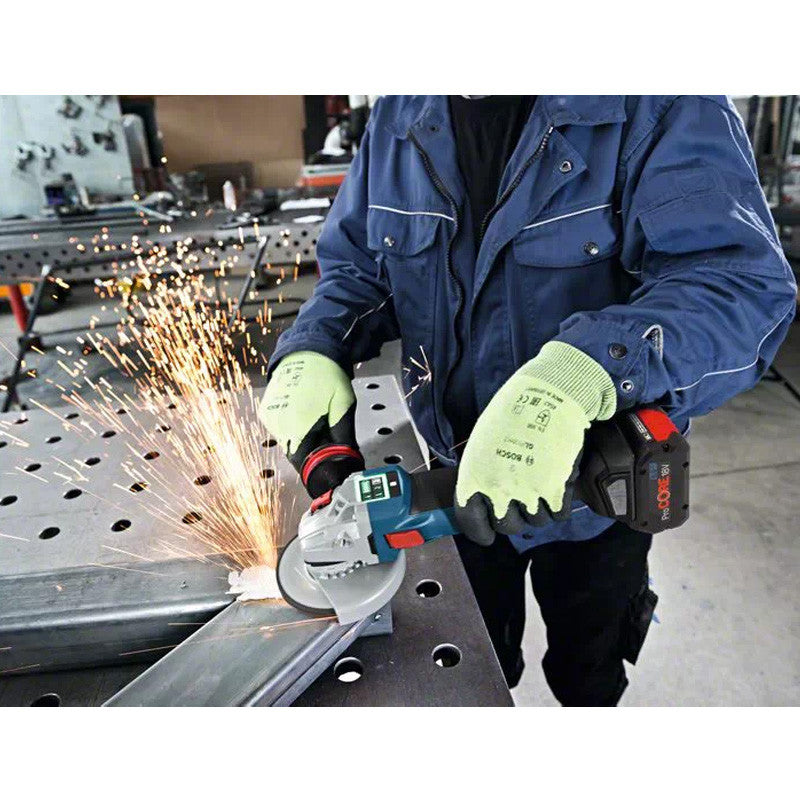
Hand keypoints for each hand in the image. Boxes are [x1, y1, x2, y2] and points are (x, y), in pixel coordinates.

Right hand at [259, 351, 356, 473]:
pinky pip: (280, 429)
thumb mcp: (344, 404)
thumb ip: (343, 434)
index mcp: (298, 423)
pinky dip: (291, 426)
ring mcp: (269, 417)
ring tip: (314, 417)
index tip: (327, 457)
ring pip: (287, 440)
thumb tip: (348, 457)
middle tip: (325, 432)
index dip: (316, 462)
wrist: (308, 350)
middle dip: (310, 448)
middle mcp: (279, 422)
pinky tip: (302, 411)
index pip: (303, 460)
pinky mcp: (266, 411)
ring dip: (300, 437)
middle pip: (295, 450)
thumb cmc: (328, 374)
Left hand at [455, 342, 616, 544]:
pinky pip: (558, 514)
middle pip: (508, 527)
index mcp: (474, 475)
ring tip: (541, 482)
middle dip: (514, 518)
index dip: (479, 532)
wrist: (550, 395)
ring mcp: (528, 492)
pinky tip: (557, 483)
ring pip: (536, 522)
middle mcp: (498, 488)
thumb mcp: (482, 442)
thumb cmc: (514, 413)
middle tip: (521, 499)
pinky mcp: (557, 490)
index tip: (487, 534)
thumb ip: (481, 473)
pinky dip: (560, 504)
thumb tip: (482, 498)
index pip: (469, 520)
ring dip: (539, 509)